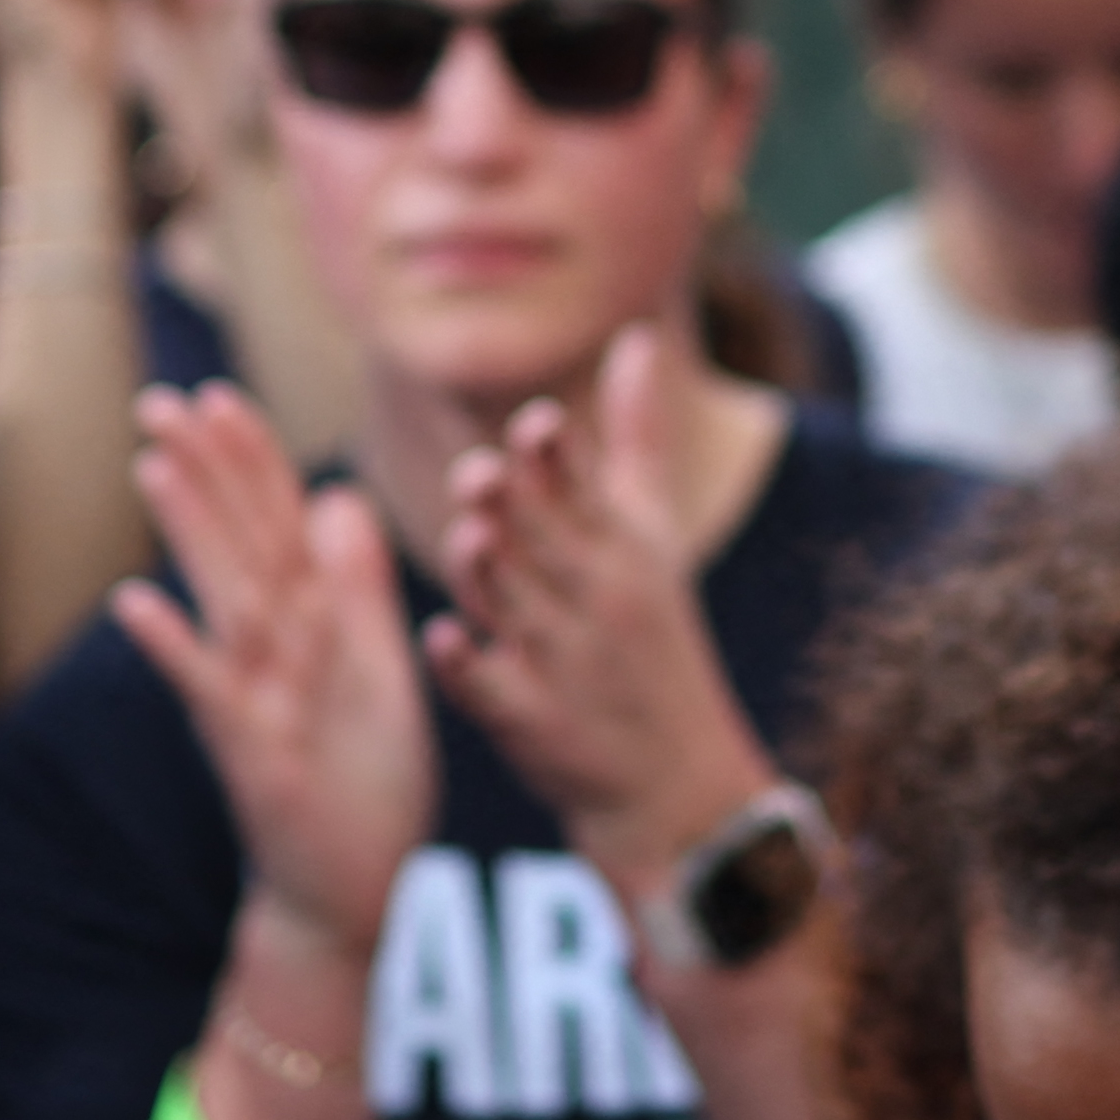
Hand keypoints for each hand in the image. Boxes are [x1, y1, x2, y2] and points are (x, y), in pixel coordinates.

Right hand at [108, 382, 437, 966]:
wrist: (352, 888)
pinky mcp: (250, 752)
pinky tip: (133, 602)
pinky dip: (174, 650)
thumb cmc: (361, 781)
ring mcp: (255, 698)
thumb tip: (338, 496)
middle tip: (159, 399)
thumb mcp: (378, 670)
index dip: (251, 461)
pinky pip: (210, 693)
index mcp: (311, 625)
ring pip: (223, 600)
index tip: (219, 395)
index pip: (278, 525)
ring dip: (189, 534)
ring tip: (153, 465)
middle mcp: (272, 652)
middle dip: (204, 471)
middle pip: (238, 544)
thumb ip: (360, 588)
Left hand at [428, 327, 766, 896]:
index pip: (590, 492)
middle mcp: (597, 601)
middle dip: (516, 511)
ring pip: (518, 608)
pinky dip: (469, 667)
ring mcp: (566, 665)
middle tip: (479, 475)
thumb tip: (635, 338)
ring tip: (469, 542)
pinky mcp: (534, 724)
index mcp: (625, 549)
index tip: (537, 425)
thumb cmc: (652, 637)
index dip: (560, 462)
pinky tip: (442, 641)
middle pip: (547, 544)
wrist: (677, 780)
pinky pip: (494, 691)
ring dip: (492, 575)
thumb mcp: (654, 536)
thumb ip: (635, 436)